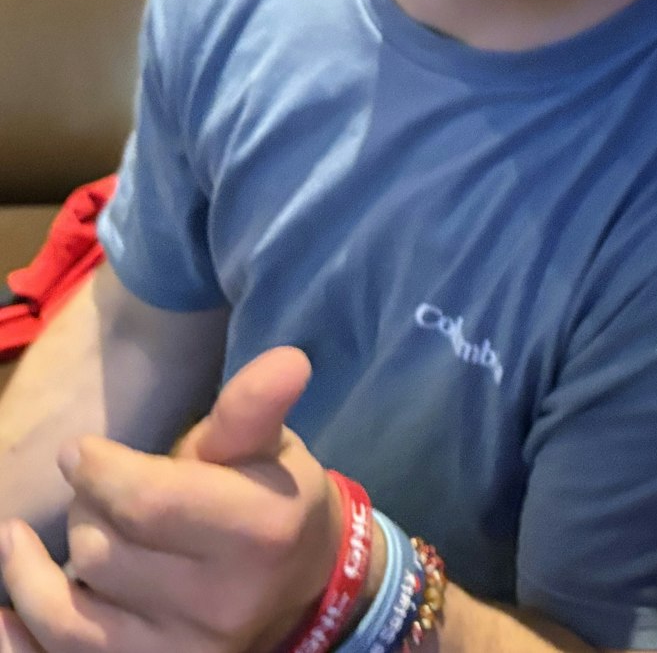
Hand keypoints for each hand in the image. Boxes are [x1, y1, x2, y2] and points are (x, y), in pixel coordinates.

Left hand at [0, 347, 346, 652]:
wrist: (300, 590)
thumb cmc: (273, 500)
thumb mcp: (269, 448)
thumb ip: (253, 409)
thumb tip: (286, 359)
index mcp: (260, 531)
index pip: (147, 501)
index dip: (99, 471)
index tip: (81, 454)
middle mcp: (223, 601)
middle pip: (102, 551)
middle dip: (85, 512)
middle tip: (95, 495)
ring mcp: (185, 651)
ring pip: (70, 610)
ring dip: (39, 568)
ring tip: (35, 539)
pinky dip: (21, 634)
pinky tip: (4, 610)